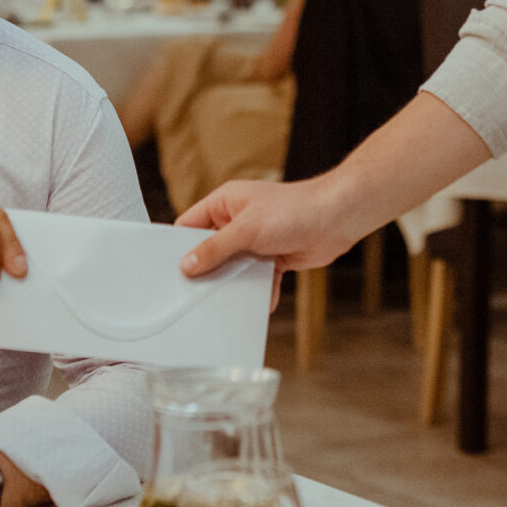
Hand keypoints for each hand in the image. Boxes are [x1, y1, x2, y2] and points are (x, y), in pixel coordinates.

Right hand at [178, 175, 355, 303]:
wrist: (337, 218)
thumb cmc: (294, 210)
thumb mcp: (246, 229)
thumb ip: (215, 248)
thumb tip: (188, 264)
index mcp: (225, 203)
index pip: (190, 225)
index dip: (179, 246)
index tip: (169, 270)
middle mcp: (237, 221)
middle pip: (210, 250)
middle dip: (207, 270)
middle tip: (194, 292)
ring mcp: (255, 241)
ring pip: (234, 268)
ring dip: (234, 283)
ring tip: (226, 302)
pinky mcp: (272, 258)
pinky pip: (258, 279)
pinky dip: (260, 290)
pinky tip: (261, 303)